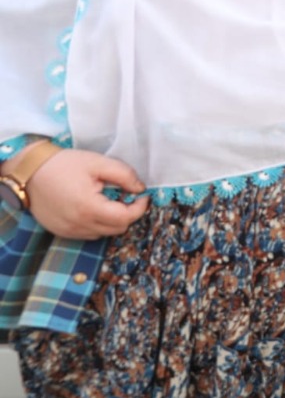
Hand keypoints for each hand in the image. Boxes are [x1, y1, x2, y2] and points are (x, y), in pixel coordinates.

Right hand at [23, 149, 149, 239]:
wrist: (29, 173)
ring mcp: (69, 231)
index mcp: (89, 208)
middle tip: (125, 195)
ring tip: (107, 200)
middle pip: (117, 229)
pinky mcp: (62, 232)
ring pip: (104, 233)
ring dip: (112, 220)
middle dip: (128, 213)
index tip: (142, 195)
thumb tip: (140, 189)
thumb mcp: (98, 163)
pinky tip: (93, 207)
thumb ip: (124, 175)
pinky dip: (97, 223)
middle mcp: (79, 225)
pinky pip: (89, 234)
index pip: (125, 218)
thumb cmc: (63, 165)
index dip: (140, 207)